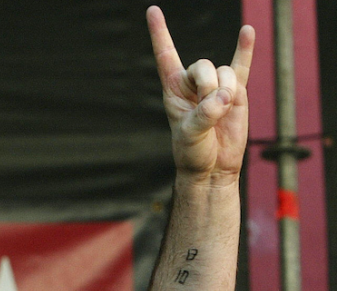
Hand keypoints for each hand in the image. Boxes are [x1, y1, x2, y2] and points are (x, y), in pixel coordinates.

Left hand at [148, 6, 254, 183]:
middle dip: (207, 85)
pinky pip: (241, 65)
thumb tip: (225, 96)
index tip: (152, 10)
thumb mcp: (191, 136)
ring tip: (222, 112)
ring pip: (224, 72)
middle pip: (202, 65)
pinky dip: (245, 49)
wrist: (213, 167)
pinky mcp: (236, 91)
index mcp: (173, 89)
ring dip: (225, 91)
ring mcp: (215, 85)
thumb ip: (205, 115)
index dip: (159, 33)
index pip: (165, 55)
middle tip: (209, 108)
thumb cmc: (192, 152)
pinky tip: (247, 31)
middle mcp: (192, 83)